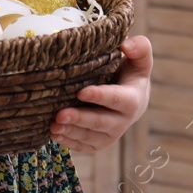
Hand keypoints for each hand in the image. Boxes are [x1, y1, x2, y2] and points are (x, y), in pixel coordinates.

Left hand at [51, 35, 151, 153]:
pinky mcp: (100, 142)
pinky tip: (55, 134)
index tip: (81, 92)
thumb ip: (139, 49)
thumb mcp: (138, 59)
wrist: (130, 96)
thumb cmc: (129, 72)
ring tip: (53, 126)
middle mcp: (123, 120)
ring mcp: (111, 134)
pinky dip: (70, 143)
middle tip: (60, 115)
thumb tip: (126, 45)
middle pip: (102, 122)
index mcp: (133, 99)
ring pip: (91, 137)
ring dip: (72, 133)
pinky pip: (86, 146)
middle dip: (81, 120)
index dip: (100, 97)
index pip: (118, 99)